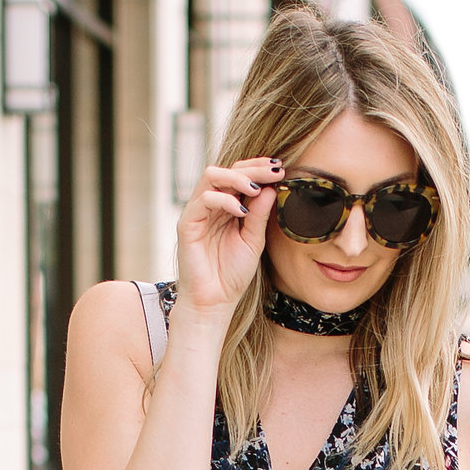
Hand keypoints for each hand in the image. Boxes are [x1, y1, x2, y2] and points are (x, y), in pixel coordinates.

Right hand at [176, 158, 284, 322]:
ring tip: (257, 187)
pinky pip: (204, 200)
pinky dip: (224, 200)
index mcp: (227, 207)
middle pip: (227, 170)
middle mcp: (211, 205)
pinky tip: (241, 210)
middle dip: (253, 167)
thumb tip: (271, 188)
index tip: (281, 168)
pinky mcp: (187, 223)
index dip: (259, 168)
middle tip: (275, 171)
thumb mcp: (253, 240)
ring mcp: (198, 212)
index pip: (240, 176)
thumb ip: (260, 215)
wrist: (214, 301)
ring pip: (212, 177)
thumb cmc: (232, 274)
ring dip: (237, 177)